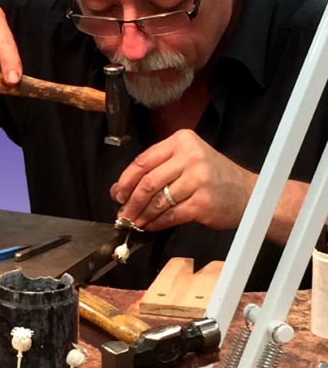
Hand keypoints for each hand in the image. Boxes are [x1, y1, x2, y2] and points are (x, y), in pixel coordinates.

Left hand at [110, 129, 256, 231]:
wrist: (248, 194)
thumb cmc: (215, 178)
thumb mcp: (188, 161)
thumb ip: (158, 169)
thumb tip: (122, 188)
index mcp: (182, 141)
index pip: (144, 160)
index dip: (126, 180)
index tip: (118, 194)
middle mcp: (190, 156)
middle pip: (147, 181)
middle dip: (131, 201)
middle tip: (124, 213)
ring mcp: (198, 179)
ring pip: (157, 200)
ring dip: (142, 214)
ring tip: (136, 221)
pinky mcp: (202, 202)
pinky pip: (170, 215)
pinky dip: (157, 223)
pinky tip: (152, 225)